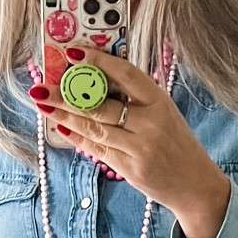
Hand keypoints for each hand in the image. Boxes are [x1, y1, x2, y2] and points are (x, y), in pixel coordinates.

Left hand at [30, 48, 231, 237]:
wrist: (195, 185)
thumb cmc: (176, 144)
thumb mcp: (163, 114)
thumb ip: (134, 99)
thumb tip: (96, 79)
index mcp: (159, 101)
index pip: (125, 74)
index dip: (98, 61)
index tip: (73, 52)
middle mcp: (150, 123)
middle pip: (101, 103)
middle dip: (68, 93)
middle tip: (42, 86)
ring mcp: (140, 147)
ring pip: (94, 127)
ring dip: (65, 115)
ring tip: (44, 104)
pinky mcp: (130, 168)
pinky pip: (97, 149)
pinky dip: (77, 137)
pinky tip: (61, 127)